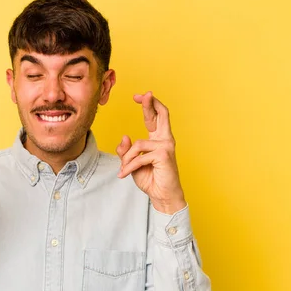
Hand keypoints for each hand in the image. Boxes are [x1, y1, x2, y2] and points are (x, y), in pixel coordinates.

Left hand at [116, 92, 185, 213]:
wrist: (162, 196)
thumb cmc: (150, 179)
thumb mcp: (132, 163)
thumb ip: (127, 150)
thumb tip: (125, 137)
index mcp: (158, 139)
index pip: (155, 117)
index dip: (148, 105)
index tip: (138, 96)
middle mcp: (165, 140)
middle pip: (161, 114)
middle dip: (150, 103)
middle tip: (142, 95)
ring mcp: (166, 146)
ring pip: (138, 144)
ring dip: (127, 159)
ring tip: (124, 170)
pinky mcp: (164, 155)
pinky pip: (139, 157)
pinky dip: (129, 166)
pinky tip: (124, 174)